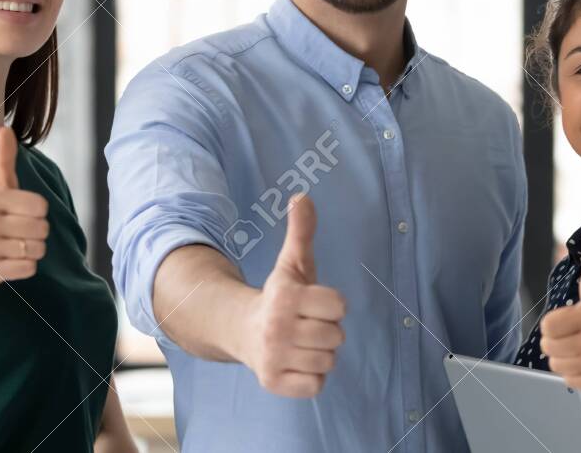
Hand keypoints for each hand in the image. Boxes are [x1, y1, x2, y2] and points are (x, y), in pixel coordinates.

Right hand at [0, 126, 48, 286]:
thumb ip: (3, 159)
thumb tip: (4, 129)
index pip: (41, 206)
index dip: (36, 212)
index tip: (18, 214)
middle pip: (42, 229)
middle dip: (35, 233)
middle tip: (15, 233)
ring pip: (38, 249)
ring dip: (31, 251)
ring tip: (11, 247)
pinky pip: (29, 268)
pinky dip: (25, 267)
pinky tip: (8, 261)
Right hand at [241, 194, 345, 397]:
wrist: (242, 331)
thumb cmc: (280, 297)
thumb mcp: (293, 263)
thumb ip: (302, 231)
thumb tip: (301, 196)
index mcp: (284, 296)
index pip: (339, 305)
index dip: (331, 304)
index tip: (313, 303)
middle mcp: (276, 327)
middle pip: (336, 336)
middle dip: (326, 330)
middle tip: (305, 325)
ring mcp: (273, 358)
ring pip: (328, 361)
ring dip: (320, 353)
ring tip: (301, 343)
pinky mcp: (274, 383)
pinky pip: (316, 384)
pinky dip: (312, 377)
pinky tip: (296, 362)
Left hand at [539, 219, 580, 391]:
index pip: (548, 326)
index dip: (554, 322)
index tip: (568, 318)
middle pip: (549, 347)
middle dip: (556, 339)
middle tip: (572, 333)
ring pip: (557, 365)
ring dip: (564, 356)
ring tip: (580, 346)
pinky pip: (570, 380)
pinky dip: (574, 372)